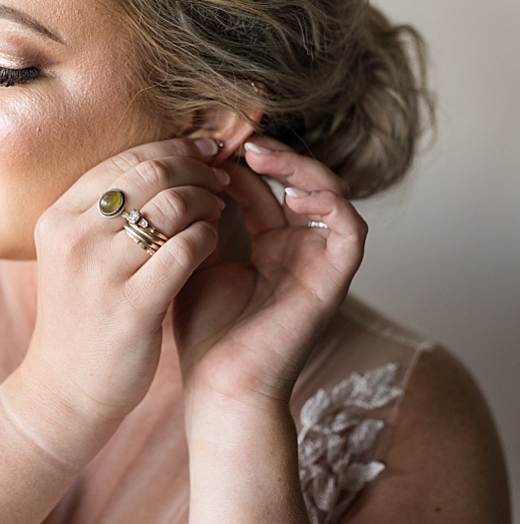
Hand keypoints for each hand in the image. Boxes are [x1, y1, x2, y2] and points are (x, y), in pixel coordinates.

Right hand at [0, 138, 226, 467]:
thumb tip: (159, 164)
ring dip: (206, 201)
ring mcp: (100, 271)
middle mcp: (73, 238)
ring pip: (172, 206)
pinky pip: (186, 249)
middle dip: (194, 168)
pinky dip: (208, 237)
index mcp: (57, 218)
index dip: (171, 148)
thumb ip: (104, 212)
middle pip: (150, 173)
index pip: (124, 159)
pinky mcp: (132, 305)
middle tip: (218, 177)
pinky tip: (214, 242)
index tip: (201, 153)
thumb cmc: (81, 314)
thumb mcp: (74, 254)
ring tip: (218, 210)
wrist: (65, 386)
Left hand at [173, 137, 365, 413]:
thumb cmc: (202, 332)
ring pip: (326, 193)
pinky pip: (350, 228)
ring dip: (297, 166)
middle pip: (293, 180)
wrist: (221, 387)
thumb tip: (174, 171)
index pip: (256, 185)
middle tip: (231, 136)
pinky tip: (292, 193)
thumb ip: (192, 220)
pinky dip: (329, 202)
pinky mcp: (334, 280)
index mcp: (263, 245)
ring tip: (256, 152)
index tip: (200, 140)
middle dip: (264, 153)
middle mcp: (295, 248)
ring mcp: (317, 262)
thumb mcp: (190, 262)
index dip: (232, 159)